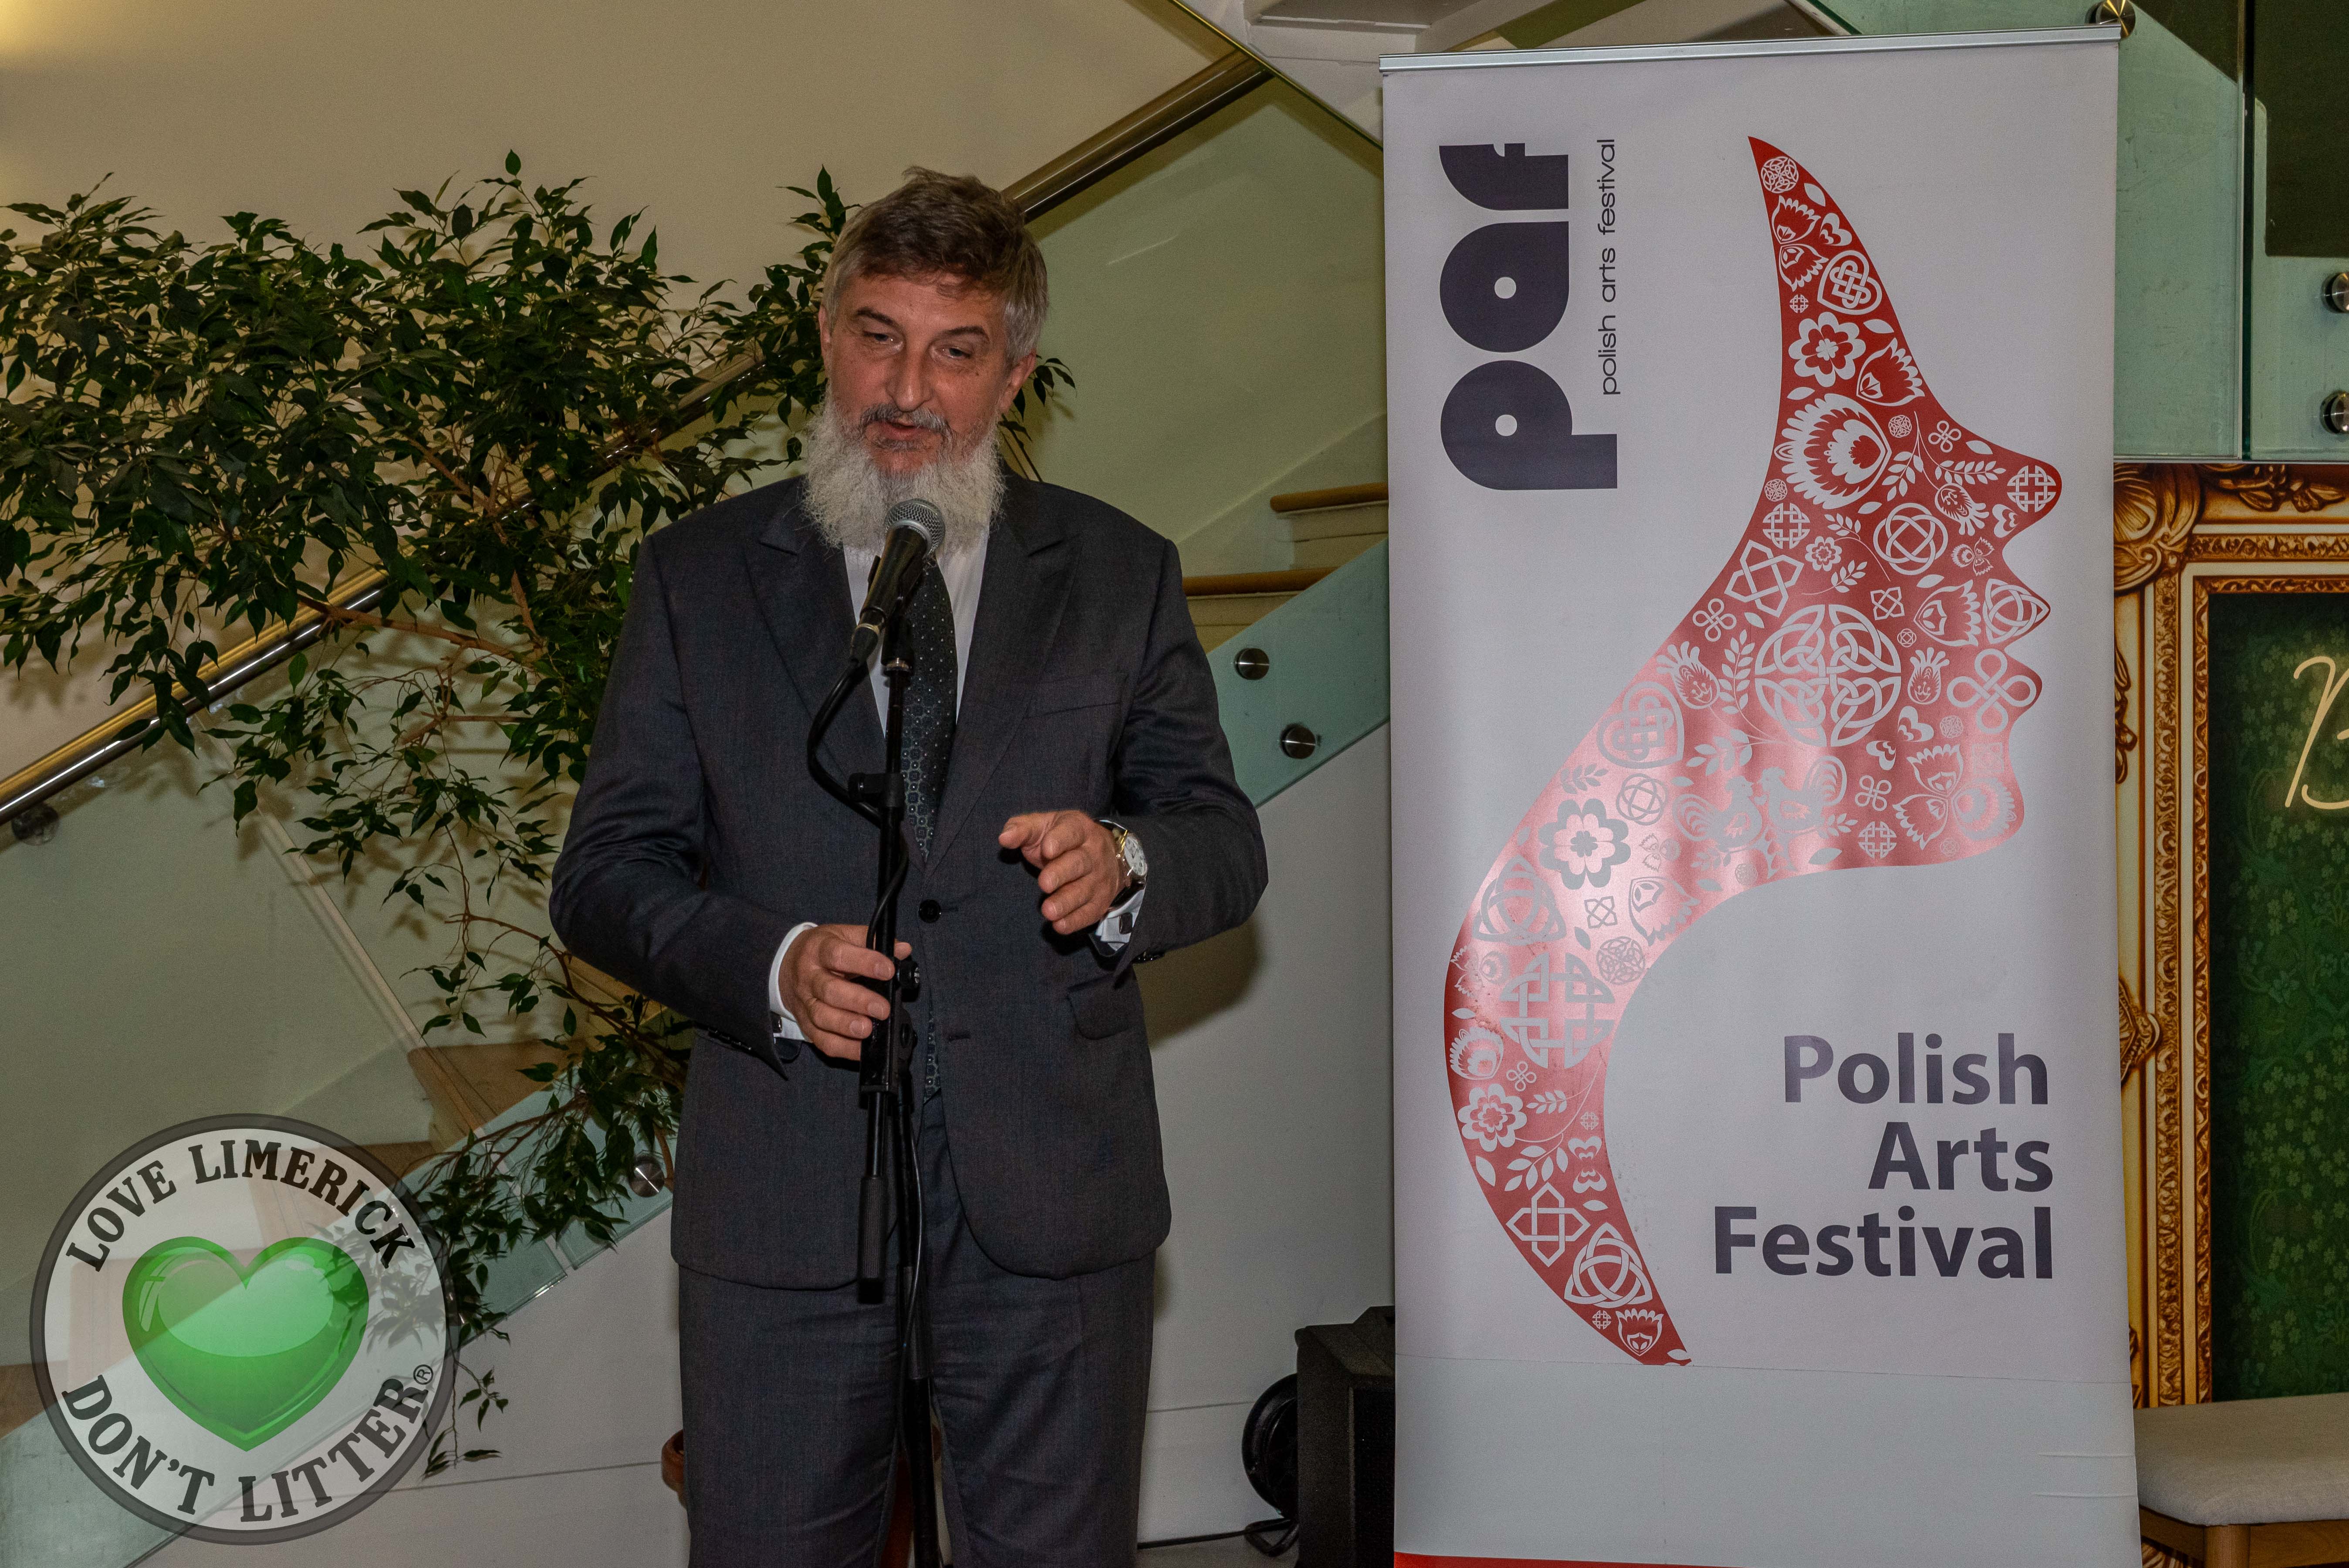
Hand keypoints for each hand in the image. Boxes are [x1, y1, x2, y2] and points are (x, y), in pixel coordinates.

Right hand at [779, 924, 912, 1062]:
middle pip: (829, 990)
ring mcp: (805, 1002)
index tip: (888, 970)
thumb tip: (903, 950)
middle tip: (882, 1009)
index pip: (838, 955)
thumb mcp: (843, 936)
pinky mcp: (806, 1024)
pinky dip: (841, 1047)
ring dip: (846, 1026)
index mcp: (819, 949)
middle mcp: (809, 977)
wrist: (786, 967)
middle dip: (857, 1001)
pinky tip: (860, 1049)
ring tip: (867, 1030)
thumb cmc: (822, 951)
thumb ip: (872, 941)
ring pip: (821, 1017)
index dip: (864, 962)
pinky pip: (821, 1039)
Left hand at [999, 810, 1125, 935]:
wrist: (1106, 855)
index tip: (1047, 850)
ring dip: (1066, 902)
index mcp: (1078, 828)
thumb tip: (1004, 838)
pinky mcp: (1100, 901)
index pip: (1071, 832)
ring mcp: (1099, 878)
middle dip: (1061, 873)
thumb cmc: (1062, 839)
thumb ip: (1022, 829)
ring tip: (1048, 911)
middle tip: (1044, 884)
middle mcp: (1093, 853)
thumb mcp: (1043, 826)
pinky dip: (1075, 921)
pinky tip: (1059, 925)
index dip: (1060, 840)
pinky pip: (1089, 912)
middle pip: (1079, 862)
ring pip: (1084, 890)